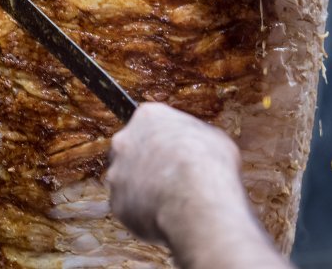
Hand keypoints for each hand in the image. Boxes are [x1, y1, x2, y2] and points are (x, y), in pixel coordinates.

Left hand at [107, 103, 288, 268]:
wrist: (196, 199)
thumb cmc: (210, 165)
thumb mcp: (215, 138)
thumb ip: (195, 137)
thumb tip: (198, 145)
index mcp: (148, 116)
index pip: (149, 123)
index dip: (163, 140)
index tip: (173, 152)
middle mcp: (125, 140)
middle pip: (131, 149)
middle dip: (147, 162)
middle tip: (169, 177)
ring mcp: (117, 171)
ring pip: (127, 180)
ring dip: (142, 188)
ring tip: (170, 201)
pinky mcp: (116, 201)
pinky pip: (128, 207)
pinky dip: (141, 213)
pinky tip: (163, 215)